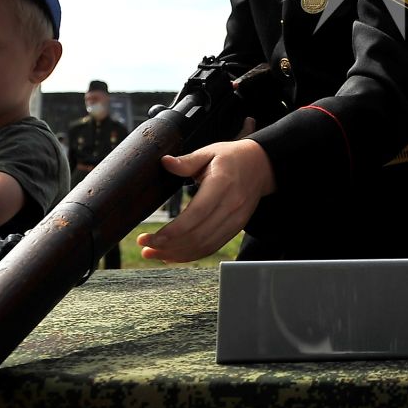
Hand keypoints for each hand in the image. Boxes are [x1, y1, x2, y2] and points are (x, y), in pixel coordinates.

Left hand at [139, 138, 273, 262]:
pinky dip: (191, 255)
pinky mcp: (236, 228)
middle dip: (167, 247)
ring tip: (153, 254)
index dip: (171, 232)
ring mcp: (235, 220)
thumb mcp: (209, 152)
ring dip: (176, 254)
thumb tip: (165, 162)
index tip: (149, 237)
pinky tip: (173, 255)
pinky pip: (212, 247)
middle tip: (145, 248)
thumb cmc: (232, 157)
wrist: (262, 166)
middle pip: (197, 235)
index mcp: (222, 184)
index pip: (195, 215)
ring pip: (204, 246)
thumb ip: (187, 161)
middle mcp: (231, 205)